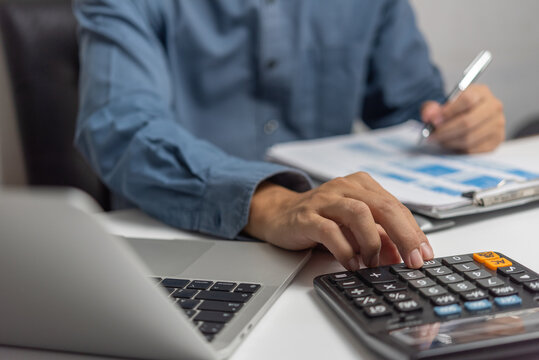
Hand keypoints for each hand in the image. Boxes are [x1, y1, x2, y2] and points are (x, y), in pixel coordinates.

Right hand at [243, 173, 433, 270]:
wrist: (279, 214)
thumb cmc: (321, 219)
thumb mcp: (354, 227)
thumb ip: (378, 237)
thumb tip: (402, 256)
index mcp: (361, 185)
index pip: (396, 206)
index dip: (413, 231)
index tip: (424, 254)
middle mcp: (345, 187)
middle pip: (384, 207)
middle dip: (404, 236)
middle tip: (413, 261)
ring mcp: (325, 199)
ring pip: (359, 214)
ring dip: (372, 243)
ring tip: (374, 264)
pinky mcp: (307, 216)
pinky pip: (330, 231)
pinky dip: (345, 250)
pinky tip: (351, 264)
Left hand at [421, 84, 504, 152]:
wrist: (467, 119)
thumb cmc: (454, 111)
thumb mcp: (441, 105)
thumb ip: (431, 108)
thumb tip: (429, 116)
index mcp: (481, 92)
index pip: (467, 100)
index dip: (448, 112)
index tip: (434, 120)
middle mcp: (494, 106)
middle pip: (468, 121)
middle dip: (445, 130)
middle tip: (432, 135)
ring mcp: (497, 124)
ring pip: (470, 137)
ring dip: (449, 141)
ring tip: (439, 139)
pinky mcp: (496, 141)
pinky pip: (473, 149)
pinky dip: (457, 148)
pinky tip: (450, 143)